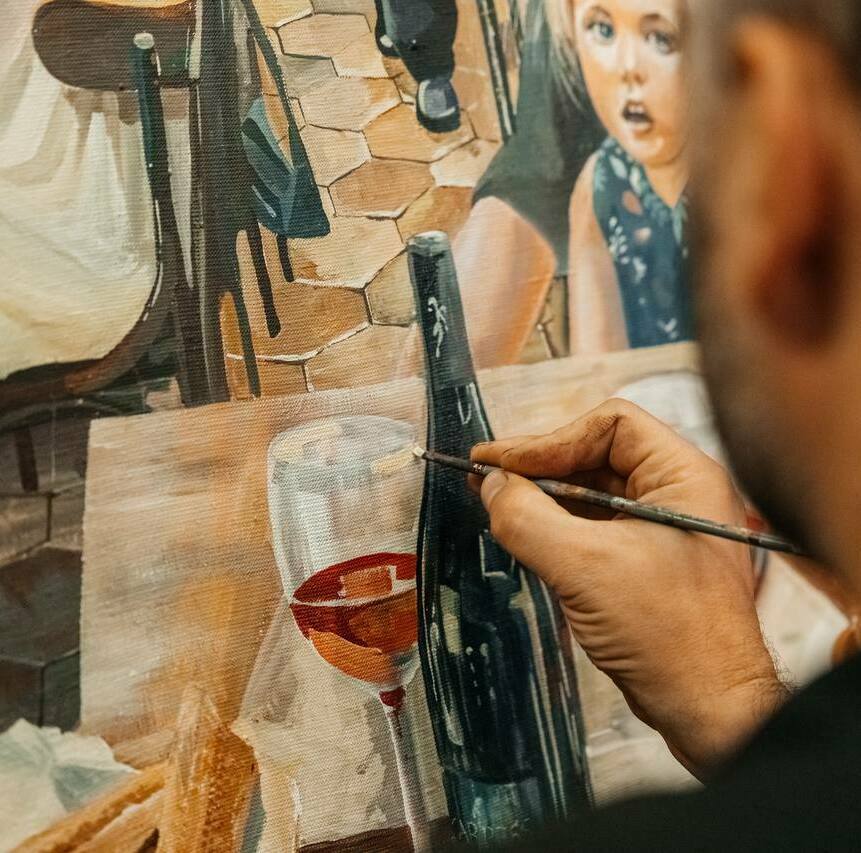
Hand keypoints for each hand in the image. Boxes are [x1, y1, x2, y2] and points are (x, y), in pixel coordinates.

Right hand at [472, 399, 787, 778]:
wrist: (708, 708)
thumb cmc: (666, 633)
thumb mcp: (584, 567)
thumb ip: (527, 518)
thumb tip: (490, 485)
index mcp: (683, 476)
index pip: (609, 425)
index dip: (549, 439)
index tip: (499, 461)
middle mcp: (676, 492)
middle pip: (596, 455)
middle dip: (541, 467)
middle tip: (489, 478)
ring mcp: (661, 526)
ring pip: (590, 491)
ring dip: (544, 496)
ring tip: (496, 501)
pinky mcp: (645, 558)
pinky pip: (593, 525)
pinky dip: (556, 525)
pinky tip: (523, 531)